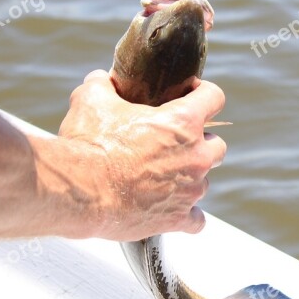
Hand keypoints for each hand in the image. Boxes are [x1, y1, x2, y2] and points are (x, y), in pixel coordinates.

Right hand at [58, 69, 225, 240]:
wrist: (79, 192)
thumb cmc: (89, 145)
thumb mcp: (92, 102)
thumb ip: (102, 86)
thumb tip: (100, 78)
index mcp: (183, 121)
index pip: (215, 97)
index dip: (204, 93)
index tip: (192, 96)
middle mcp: (195, 155)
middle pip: (219, 144)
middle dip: (201, 142)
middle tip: (175, 143)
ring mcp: (190, 189)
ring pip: (205, 180)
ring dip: (190, 177)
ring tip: (163, 176)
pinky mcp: (177, 217)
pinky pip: (196, 220)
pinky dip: (187, 215)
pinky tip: (172, 209)